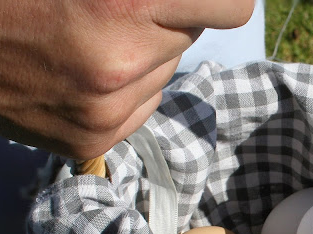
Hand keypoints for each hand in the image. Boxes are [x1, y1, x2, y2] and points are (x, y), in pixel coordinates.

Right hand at [0, 0, 254, 159]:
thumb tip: (199, 0)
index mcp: (125, 5)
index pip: (230, 7)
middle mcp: (122, 64)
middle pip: (191, 38)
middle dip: (167, 18)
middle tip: (119, 8)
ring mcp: (106, 110)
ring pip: (166, 73)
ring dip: (145, 53)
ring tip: (91, 37)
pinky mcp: (92, 140)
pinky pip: (143, 105)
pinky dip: (126, 88)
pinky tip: (82, 70)